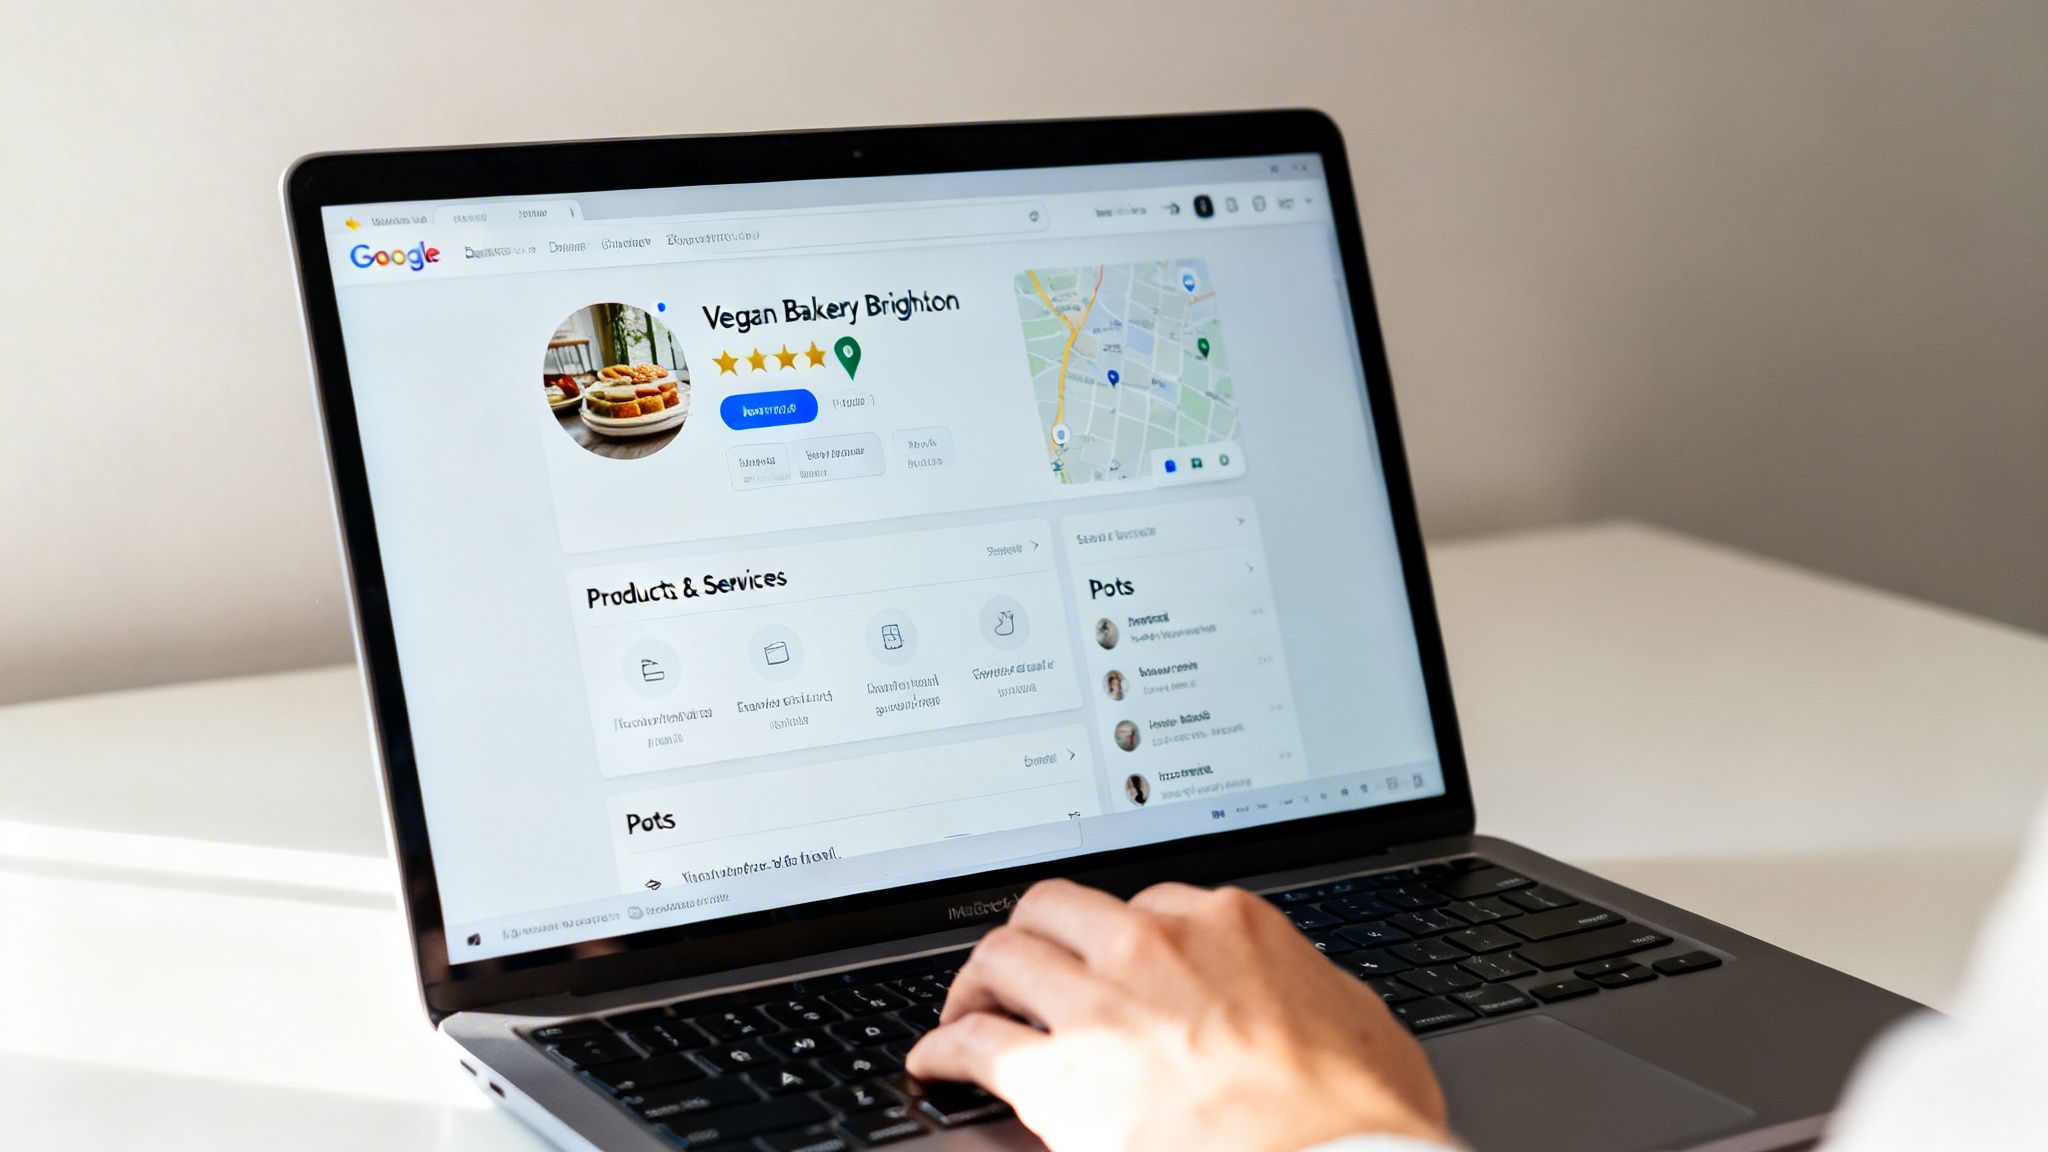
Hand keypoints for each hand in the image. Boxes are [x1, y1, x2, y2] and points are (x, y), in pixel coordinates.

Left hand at [906, 878, 1452, 1151]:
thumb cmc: (1362, 1120)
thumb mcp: (1358, 1020)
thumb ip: (1307, 986)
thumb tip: (1296, 990)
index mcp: (1229, 924)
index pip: (1148, 902)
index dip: (1120, 940)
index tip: (1108, 963)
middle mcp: (1156, 945)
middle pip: (1057, 908)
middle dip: (1034, 937)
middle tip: (1021, 970)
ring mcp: (1103, 1004)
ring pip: (1003, 955)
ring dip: (978, 982)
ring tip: (968, 1009)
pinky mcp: (1058, 1074)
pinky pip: (971, 1041)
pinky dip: (941, 1048)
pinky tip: (935, 1063)